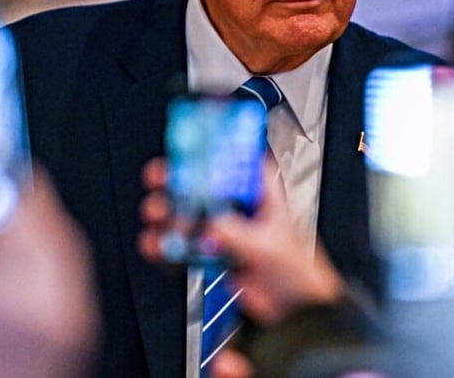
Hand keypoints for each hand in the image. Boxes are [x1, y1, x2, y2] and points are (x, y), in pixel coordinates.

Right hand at [138, 156, 343, 323]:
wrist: (293, 307)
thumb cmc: (296, 268)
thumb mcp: (267, 244)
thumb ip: (236, 233)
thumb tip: (211, 225)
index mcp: (258, 189)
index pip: (232, 158)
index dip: (210, 149)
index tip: (188, 148)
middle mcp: (236, 203)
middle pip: (200, 181)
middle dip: (177, 179)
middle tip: (163, 181)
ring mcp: (222, 226)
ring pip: (186, 211)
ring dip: (167, 212)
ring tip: (158, 216)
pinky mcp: (209, 251)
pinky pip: (182, 243)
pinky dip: (167, 244)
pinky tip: (157, 244)